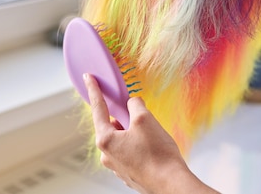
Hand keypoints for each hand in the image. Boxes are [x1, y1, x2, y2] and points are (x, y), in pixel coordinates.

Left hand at [83, 73, 219, 193]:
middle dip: (126, 117)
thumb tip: (132, 104)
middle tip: (141, 115)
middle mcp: (107, 155)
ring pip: (123, 139)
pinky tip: (153, 148)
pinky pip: (130, 151)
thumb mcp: (145, 119)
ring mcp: (118, 166)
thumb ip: (134, 105)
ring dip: (134, 132)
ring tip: (152, 136)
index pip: (98, 108)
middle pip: (112, 125)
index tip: (89, 78)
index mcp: (106, 140)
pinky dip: (139, 145)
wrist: (171, 184)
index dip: (94, 90)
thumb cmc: (158, 155)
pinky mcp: (130, 173)